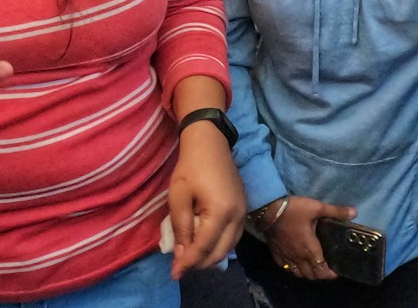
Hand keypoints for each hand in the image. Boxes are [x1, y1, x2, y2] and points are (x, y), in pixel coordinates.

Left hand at [167, 120, 246, 278]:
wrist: (210, 143)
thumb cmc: (190, 167)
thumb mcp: (178, 196)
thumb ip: (180, 227)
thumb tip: (181, 255)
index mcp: (221, 213)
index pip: (203, 248)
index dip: (187, 263)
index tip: (173, 274)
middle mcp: (237, 217)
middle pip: (219, 253)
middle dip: (199, 263)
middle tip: (180, 266)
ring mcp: (243, 214)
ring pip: (228, 248)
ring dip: (209, 257)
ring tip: (190, 257)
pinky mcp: (244, 210)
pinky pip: (233, 238)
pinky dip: (219, 246)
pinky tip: (204, 244)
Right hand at [267, 195, 355, 281]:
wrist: (268, 208)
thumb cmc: (294, 209)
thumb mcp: (317, 207)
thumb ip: (336, 211)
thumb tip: (355, 212)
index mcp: (310, 249)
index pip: (322, 270)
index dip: (331, 274)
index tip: (337, 270)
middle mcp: (298, 257)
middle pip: (311, 275)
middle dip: (320, 274)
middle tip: (326, 267)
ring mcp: (286, 256)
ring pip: (298, 273)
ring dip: (306, 272)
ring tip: (312, 266)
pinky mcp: (276, 253)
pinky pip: (285, 267)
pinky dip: (292, 268)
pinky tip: (294, 261)